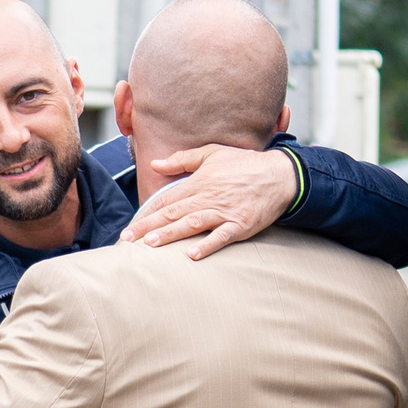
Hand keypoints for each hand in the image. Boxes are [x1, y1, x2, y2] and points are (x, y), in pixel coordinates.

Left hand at [121, 144, 296, 260]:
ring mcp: (224, 212)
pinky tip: (191, 254)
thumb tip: (155, 163)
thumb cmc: (244, 164)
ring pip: (192, 224)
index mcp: (199, 182)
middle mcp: (208, 198)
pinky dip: (207, 246)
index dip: (146, 213)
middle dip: (148, 227)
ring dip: (170, 234)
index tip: (130, 227)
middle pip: (173, 214)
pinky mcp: (240, 225)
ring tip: (150, 244)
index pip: (166, 200)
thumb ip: (182, 159)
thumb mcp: (212, 153)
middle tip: (128, 239)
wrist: (280, 175)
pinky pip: (221, 237)